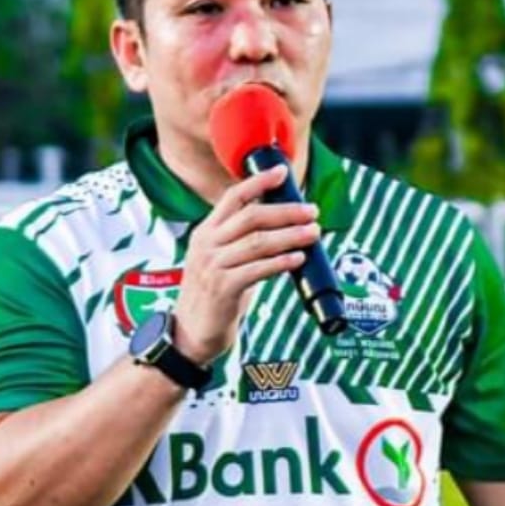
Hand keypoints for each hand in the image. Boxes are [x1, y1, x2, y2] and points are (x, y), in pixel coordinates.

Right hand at [172, 164, 319, 364]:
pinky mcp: (223, 288)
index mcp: (205, 233)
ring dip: (290, 235)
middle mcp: (207, 245)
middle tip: (312, 212)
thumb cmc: (212, 296)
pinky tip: (298, 259)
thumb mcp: (219, 260)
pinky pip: (257, 270)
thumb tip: (280, 225)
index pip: (232, 197)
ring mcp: (213, 266)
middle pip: (251, 217)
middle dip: (286, 211)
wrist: (191, 333)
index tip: (282, 171)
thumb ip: (240, 241)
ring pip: (258, 242)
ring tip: (313, 233)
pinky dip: (280, 262)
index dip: (258, 182)